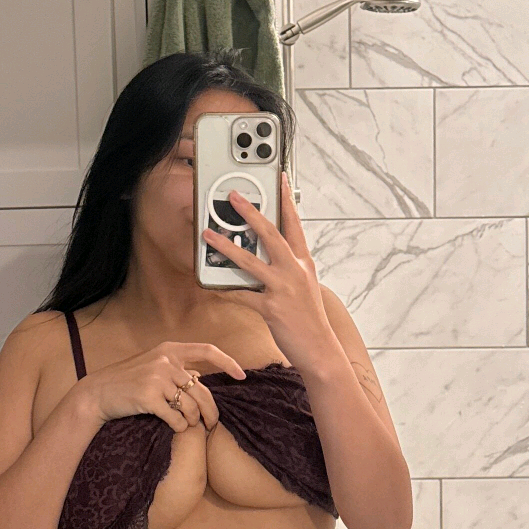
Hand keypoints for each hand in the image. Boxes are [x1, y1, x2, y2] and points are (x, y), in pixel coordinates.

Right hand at [75, 342, 242, 433]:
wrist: (97, 393)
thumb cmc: (127, 382)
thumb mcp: (152, 367)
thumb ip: (175, 370)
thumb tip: (200, 378)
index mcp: (169, 349)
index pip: (208, 350)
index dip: (228, 362)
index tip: (242, 375)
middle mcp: (165, 360)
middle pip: (202, 390)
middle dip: (212, 411)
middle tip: (213, 424)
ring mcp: (156, 378)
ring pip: (191, 406)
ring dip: (193, 421)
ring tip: (188, 425)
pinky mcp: (148, 397)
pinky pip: (176, 418)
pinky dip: (179, 426)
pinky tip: (174, 427)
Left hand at [201, 175, 341, 376]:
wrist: (320, 349)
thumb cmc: (309, 317)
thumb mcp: (305, 285)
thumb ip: (289, 266)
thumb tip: (268, 252)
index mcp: (304, 262)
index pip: (295, 224)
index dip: (287, 200)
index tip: (280, 179)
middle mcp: (294, 271)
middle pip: (271, 234)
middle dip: (251, 213)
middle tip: (234, 196)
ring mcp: (283, 288)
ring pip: (250, 261)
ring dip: (225, 246)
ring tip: (207, 235)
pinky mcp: (271, 308)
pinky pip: (242, 294)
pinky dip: (224, 289)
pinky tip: (210, 284)